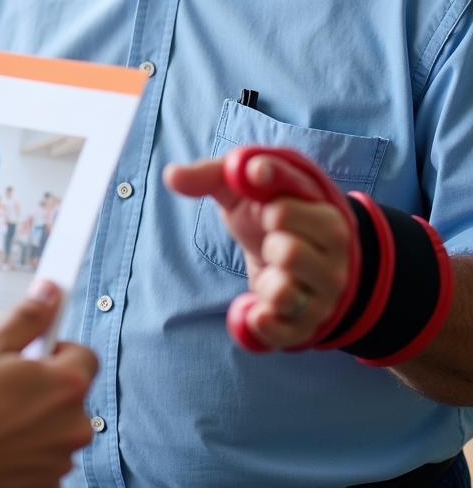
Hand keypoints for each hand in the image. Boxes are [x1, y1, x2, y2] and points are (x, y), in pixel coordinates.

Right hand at [0, 281, 96, 487]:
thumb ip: (28, 318)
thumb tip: (50, 293)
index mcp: (66, 385)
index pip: (84, 356)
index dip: (57, 350)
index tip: (33, 353)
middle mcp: (73, 426)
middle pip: (70, 394)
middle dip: (44, 386)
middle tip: (5, 385)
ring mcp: (60, 461)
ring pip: (56, 426)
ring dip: (35, 419)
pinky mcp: (45, 486)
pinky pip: (43, 455)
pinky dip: (26, 448)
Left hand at [163, 152, 351, 349]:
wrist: (287, 252)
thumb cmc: (263, 210)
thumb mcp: (240, 187)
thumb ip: (210, 175)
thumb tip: (171, 176)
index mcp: (323, 213)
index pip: (288, 209)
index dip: (266, 201)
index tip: (252, 182)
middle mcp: (336, 255)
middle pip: (287, 251)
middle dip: (267, 243)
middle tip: (272, 239)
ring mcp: (326, 293)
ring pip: (285, 293)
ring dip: (266, 284)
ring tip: (272, 272)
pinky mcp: (310, 326)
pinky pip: (279, 332)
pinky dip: (259, 321)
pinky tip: (259, 308)